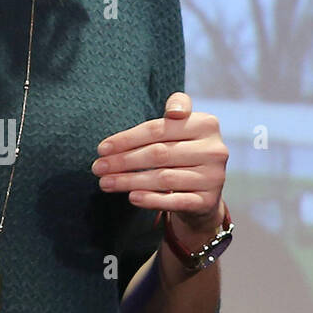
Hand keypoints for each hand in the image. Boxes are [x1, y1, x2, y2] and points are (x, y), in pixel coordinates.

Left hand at [91, 93, 228, 240]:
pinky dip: (151, 200)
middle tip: (98, 168)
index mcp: (206, 124)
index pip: (158, 129)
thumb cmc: (182, 153)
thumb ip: (170, 111)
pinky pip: (175, 201)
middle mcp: (214, 150)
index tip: (101, 149)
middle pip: (158, 154)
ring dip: (129, 181)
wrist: (203, 193)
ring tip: (105, 183)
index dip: (126, 139)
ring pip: (163, 178)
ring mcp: (214, 177)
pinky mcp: (208, 201)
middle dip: (123, 161)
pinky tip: (131, 197)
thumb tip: (163, 116)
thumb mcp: (179, 128)